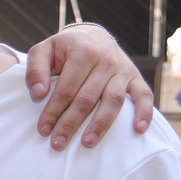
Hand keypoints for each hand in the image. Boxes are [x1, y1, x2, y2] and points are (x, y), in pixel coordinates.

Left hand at [23, 23, 154, 149]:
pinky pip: (144, 95)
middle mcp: (106, 61)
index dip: (53, 111)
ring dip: (101, 125)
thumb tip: (38, 94)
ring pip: (113, 101)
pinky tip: (139, 130)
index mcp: (83, 52)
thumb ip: (36, 70)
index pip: (66, 89)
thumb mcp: (43, 50)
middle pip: (87, 98)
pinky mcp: (135, 77)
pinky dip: (144, 112)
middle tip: (58, 144)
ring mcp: (122, 70)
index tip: (43, 129)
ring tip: (88, 143)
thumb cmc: (64, 47)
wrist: (93, 35)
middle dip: (71, 123)